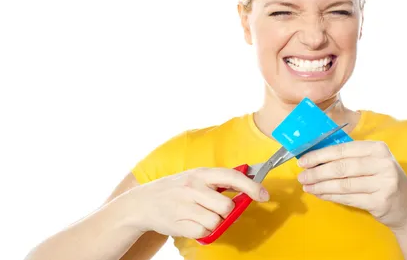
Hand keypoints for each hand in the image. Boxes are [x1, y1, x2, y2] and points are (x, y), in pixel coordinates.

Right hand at [124, 167, 268, 238]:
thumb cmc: (175, 190)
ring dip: (214, 222)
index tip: (264, 194)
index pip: (232, 177)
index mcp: (200, 173)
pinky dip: (202, 231)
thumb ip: (218, 181)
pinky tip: (192, 222)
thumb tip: (248, 184)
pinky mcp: (179, 224)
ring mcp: (185, 206)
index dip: (251, 186)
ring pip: (216, 221)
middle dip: (226, 211)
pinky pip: (204, 233)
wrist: (142, 203)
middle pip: (227, 206)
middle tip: (216, 209)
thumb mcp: (195, 177)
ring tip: (200, 215)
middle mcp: (193, 188)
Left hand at [297, 141, 406, 230]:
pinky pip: (349, 198)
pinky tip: (320, 195)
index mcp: (377, 148)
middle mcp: (383, 163)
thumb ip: (349, 157)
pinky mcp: (381, 201)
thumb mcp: (372, 162)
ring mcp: (384, 183)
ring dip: (321, 186)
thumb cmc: (383, 180)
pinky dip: (331, 196)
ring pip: (343, 184)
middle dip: (317, 172)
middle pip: (341, 167)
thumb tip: (315, 157)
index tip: (303, 161)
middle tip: (301, 176)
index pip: (342, 150)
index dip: (319, 155)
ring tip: (307, 186)